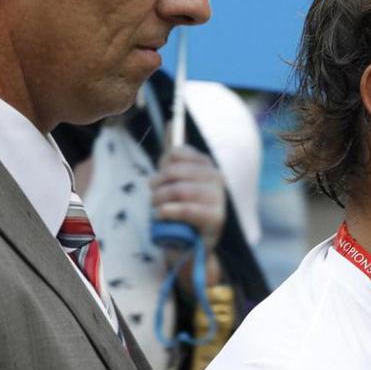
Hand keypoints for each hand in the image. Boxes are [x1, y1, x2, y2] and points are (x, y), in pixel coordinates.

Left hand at [150, 145, 225, 286]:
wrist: (189, 248)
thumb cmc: (180, 211)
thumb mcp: (175, 181)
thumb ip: (174, 154)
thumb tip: (171, 121)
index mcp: (207, 166)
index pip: (179, 152)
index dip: (163, 164)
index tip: (159, 178)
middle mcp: (217, 178)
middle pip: (176, 171)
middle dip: (157, 184)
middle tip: (152, 195)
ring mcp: (218, 198)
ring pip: (179, 189)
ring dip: (159, 200)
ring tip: (155, 208)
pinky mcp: (215, 218)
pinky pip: (186, 209)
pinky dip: (168, 211)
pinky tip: (162, 215)